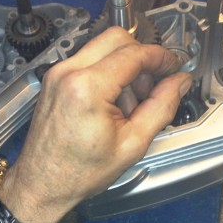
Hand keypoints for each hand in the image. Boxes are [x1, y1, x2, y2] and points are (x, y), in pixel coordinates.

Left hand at [2, 27, 192, 222]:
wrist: (43, 184)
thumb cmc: (78, 172)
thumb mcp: (133, 143)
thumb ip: (161, 106)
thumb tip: (179, 83)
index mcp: (88, 88)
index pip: (134, 54)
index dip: (161, 57)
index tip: (174, 66)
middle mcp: (68, 73)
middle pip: (117, 38)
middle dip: (142, 56)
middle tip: (154, 83)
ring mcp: (58, 73)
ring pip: (103, 46)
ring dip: (125, 65)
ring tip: (131, 102)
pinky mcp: (54, 79)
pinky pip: (89, 60)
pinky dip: (108, 71)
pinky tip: (114, 102)